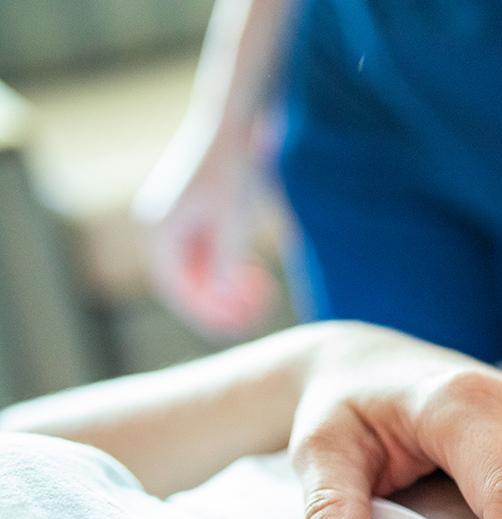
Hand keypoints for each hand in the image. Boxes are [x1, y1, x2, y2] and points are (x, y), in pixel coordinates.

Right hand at [134, 116, 272, 337]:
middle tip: (256, 318)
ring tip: (262, 299)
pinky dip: (230, 271)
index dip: (204, 313)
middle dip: (221, 304)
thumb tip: (223, 297)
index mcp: (160, 232)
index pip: (176, 288)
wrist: (231, 128)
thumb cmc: (231, 171)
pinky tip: (257, 278)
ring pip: (200, 272)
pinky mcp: (193, 218)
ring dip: (228, 290)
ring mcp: (176, 224)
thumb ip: (226, 262)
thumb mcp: (233, 221)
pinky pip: (208, 257)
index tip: (234, 330)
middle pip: (188, 283)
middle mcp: (161, 230)